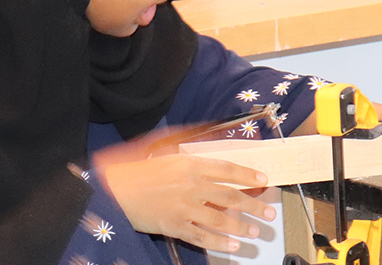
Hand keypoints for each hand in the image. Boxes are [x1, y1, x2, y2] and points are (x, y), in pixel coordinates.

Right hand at [93, 131, 275, 252]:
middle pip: (231, 196)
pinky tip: (232, 246)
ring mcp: (185, 209)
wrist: (112, 191)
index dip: (248, 174)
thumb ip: (185, 143)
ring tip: (255, 232)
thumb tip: (206, 134)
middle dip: (253, 205)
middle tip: (268, 211)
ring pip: (221, 220)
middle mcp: (192, 186)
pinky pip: (202, 237)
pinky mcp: (175, 226)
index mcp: (190, 165)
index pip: (227, 169)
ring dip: (241, 227)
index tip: (263, 180)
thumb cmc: (134, 168)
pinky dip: (219, 243)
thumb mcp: (161, 148)